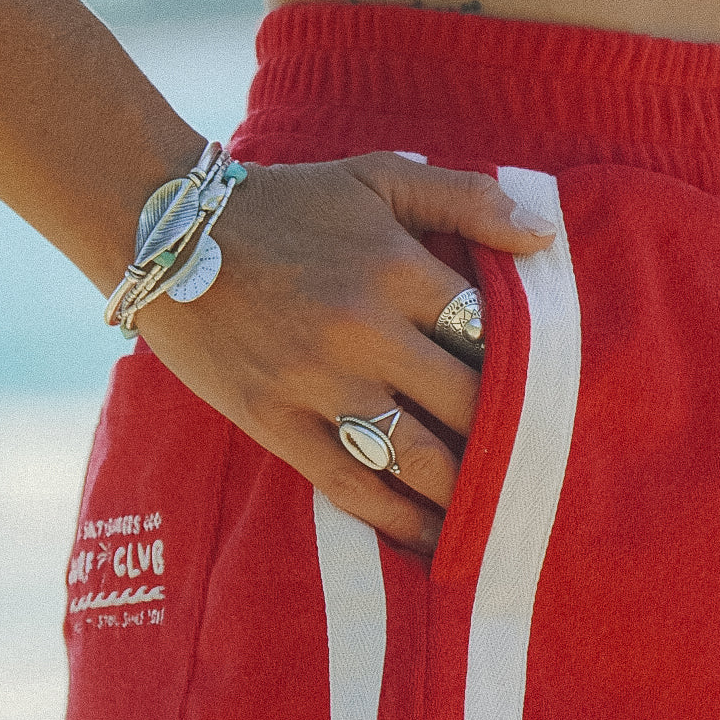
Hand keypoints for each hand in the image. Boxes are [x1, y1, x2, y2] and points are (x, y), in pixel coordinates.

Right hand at [132, 152, 553, 553]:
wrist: (168, 233)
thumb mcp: (378, 180)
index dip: (529, 370)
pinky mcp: (277, 424)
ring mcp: (318, 384)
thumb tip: (545, 238)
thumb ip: (467, 200)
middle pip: (468, 404)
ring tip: (498, 513)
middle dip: (510, 438)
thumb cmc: (287, 203)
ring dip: (465, 491)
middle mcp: (365, 331)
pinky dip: (398, 521)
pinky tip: (432, 539)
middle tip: (542, 465)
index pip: (492, 335)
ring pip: (417, 457)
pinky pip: (351, 487)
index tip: (552, 398)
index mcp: (397, 270)